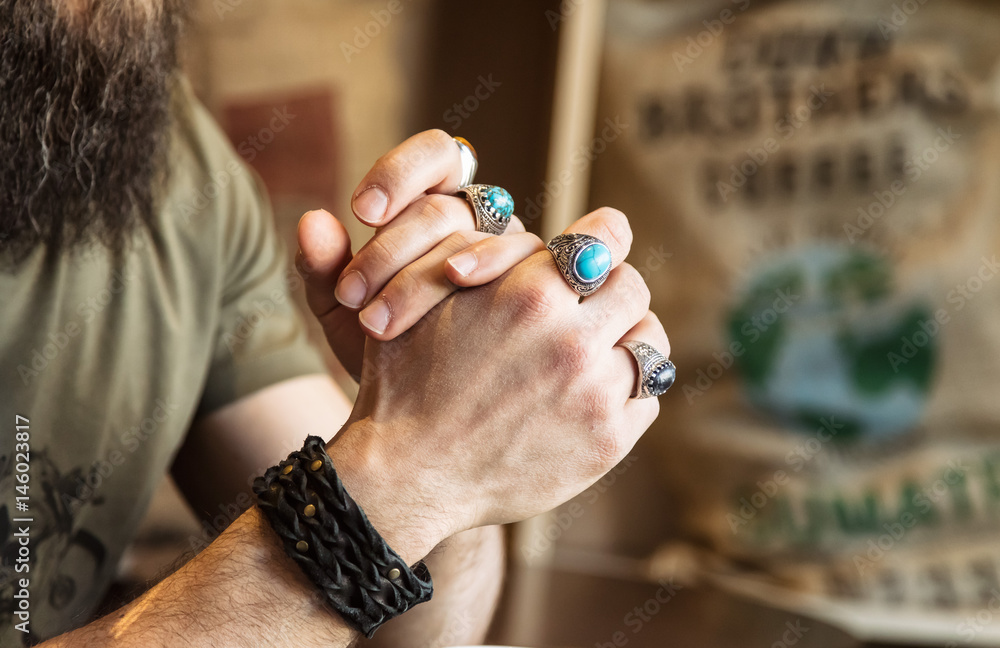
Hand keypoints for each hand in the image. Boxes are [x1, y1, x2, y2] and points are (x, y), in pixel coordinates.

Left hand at [297, 130, 543, 375]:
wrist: (423, 417)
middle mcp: (483, 222)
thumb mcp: (345, 317)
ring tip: (379, 322)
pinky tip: (455, 303)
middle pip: (446, 208)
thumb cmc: (385, 355)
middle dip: (389, 250)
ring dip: (424, 276)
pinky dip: (486, 277)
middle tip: (350, 296)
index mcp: (437, 208)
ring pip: (481, 238)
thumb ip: (325, 271)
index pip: (438, 155)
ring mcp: (516, 255)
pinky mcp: (541, 289)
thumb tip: (311, 222)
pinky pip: (525, 270)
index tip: (361, 210)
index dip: (402, 171)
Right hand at [326, 208, 670, 563]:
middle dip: (611, 292)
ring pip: (650, 341)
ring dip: (628, 339)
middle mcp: (572, 340)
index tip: (598, 248)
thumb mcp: (429, 300)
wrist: (409, 473)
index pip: (606, 236)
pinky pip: (649, 396)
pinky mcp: (607, 440)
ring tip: (600, 351)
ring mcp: (594, 393)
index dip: (603, 237)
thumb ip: (485, 257)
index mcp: (529, 294)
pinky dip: (629, 391)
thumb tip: (535, 234)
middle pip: (632, 288)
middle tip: (590, 309)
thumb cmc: (406, 383)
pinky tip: (594, 396)